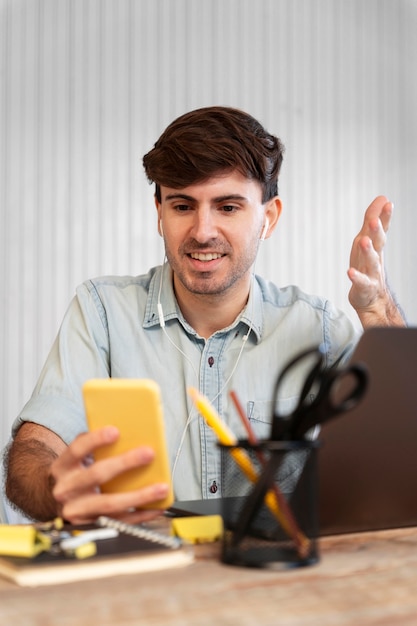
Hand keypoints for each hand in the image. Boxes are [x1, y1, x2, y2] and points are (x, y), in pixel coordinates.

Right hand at [50, 426, 169, 523]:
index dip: (95, 440)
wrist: (53, 504)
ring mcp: (76, 510)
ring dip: (139, 496)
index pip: (77, 449)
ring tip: (162, 488)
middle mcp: (65, 489)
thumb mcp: (76, 459)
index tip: (116, 431)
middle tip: (149, 453)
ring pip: (110, 504)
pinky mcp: (89, 526)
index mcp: (63, 466)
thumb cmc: (74, 475)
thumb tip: (128, 433)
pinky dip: (140, 515)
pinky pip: (118, 522)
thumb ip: (94, 446)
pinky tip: (157, 508)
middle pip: (97, 474)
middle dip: (125, 463)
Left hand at [347, 196, 404, 326]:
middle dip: (377, 231)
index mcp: (375, 246)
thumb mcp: (370, 240)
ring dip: (367, 251)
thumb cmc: (368, 266)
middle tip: (375, 221)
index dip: (384, 217)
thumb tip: (382, 197)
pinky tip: (350, 272)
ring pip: (371, 261)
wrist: (372, 298)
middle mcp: (375, 258)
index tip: (387, 203)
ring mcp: (371, 273)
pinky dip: (356, 277)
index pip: (381, 229)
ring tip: (363, 241)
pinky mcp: (364, 288)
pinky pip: (361, 282)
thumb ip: (374, 219)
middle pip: (378, 243)